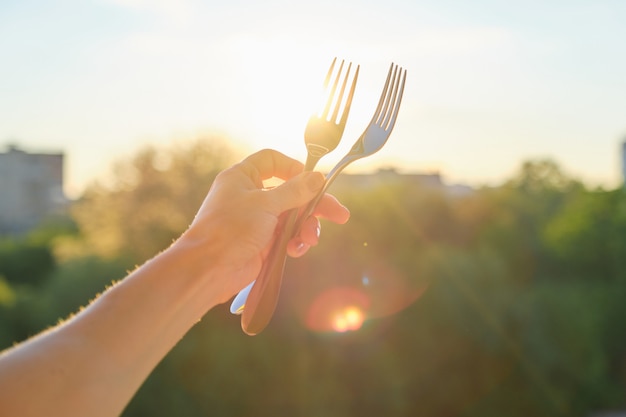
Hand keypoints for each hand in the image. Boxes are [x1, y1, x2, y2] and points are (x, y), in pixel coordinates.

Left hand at [178, 149, 349, 303]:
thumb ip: (295, 191)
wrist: (209, 269)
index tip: (311, 180)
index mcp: (243, 177)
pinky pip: (288, 237)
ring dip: (306, 227)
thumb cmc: (229, 230)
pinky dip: (295, 242)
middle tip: (340, 214)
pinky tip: (296, 250)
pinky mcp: (263, 242)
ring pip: (293, 217)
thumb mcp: (266, 204)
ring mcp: (258, 220)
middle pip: (292, 192)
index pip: (272, 161)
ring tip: (310, 239)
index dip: (293, 168)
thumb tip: (317, 177)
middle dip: (315, 205)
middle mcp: (251, 196)